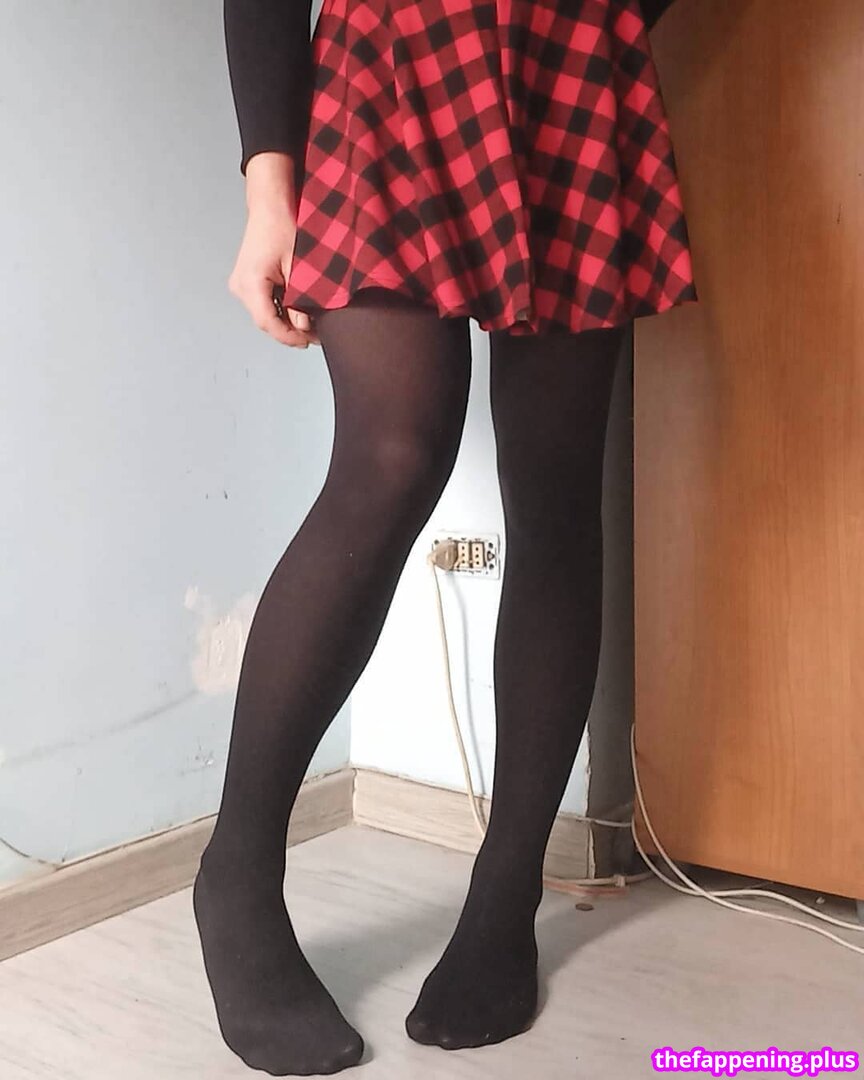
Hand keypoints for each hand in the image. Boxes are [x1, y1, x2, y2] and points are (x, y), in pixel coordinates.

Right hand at [227, 154, 319, 348]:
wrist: (271, 204)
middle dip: (289, 331)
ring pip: (264, 313)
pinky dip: (279, 309)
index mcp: (250, 283)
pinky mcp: (246, 280)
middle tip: (314, 335)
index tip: (307, 342)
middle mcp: (240, 286)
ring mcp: (241, 283)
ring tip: (308, 323)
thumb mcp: (298, 267)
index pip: (268, 323)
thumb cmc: (282, 225)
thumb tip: (304, 325)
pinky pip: (262, 303)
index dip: (289, 337)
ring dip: (285, 320)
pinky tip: (296, 309)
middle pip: (265, 321)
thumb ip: (301, 299)